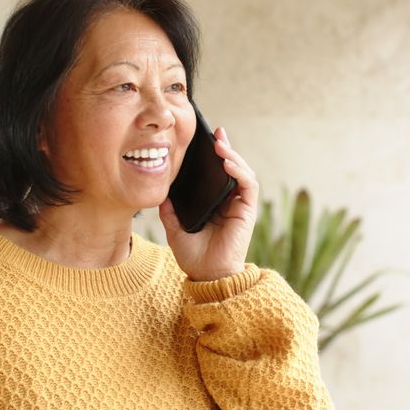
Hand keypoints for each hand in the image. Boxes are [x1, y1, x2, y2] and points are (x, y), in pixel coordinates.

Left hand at [159, 126, 258, 281]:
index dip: (215, 155)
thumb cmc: (194, 256)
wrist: (207, 276)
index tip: (206, 139)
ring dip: (233, 156)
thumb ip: (169, 210)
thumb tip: (161, 192)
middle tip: (216, 133)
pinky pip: (248, 185)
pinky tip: (227, 163)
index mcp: (214, 203)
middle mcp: (229, 202)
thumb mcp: (174, 228)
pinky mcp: (247, 211)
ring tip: (220, 145)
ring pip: (242, 172)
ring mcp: (240, 205)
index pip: (217, 174)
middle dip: (226, 148)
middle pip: (231, 168)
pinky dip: (239, 171)